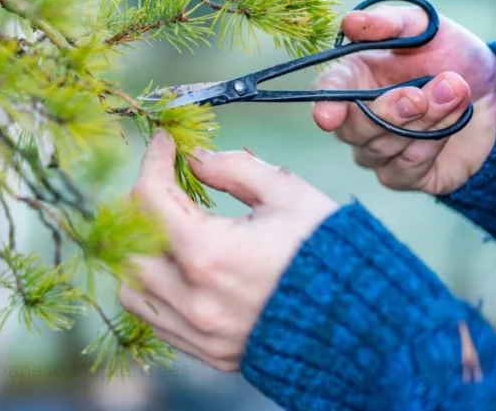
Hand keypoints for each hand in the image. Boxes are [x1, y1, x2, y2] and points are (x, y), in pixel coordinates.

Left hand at [119, 132, 338, 371]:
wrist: (367, 323)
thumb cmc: (331, 254)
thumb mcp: (288, 194)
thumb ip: (234, 168)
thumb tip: (195, 158)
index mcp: (209, 255)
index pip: (150, 197)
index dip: (154, 160)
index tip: (165, 144)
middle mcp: (194, 299)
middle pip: (129, 243)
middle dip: (143, 204)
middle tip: (167, 183)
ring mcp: (198, 331)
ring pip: (133, 287)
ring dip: (140, 252)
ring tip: (170, 229)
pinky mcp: (207, 352)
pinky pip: (155, 318)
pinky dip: (155, 288)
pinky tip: (180, 266)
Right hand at [312, 6, 495, 194]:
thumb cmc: (451, 55)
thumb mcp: (426, 27)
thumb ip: (390, 23)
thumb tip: (350, 21)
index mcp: (351, 80)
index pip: (326, 94)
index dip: (326, 106)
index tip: (329, 116)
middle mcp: (355, 120)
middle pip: (354, 129)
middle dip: (391, 112)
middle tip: (422, 94)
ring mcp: (376, 151)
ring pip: (384, 148)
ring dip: (424, 120)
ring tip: (457, 91)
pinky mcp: (402, 175)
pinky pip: (405, 169)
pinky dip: (433, 143)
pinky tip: (456, 119)